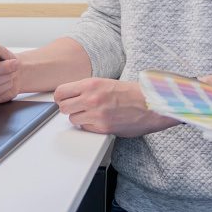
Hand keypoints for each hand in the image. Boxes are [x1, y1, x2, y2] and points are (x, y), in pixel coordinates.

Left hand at [53, 77, 176, 137]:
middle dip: (69, 108)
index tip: (64, 99)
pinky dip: (90, 126)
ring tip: (91, 114)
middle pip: (63, 108)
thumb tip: (73, 95)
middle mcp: (91, 98)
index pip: (60, 92)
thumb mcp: (106, 83)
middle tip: (77, 108)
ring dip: (80, 118)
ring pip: (73, 120)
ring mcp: (96, 114)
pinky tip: (100, 121)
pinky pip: (86, 128)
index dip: (61, 97)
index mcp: (91, 84)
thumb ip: (88, 89)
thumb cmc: (132, 93)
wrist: (150, 104)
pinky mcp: (102, 128)